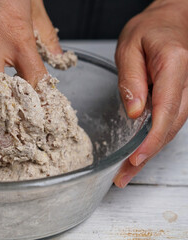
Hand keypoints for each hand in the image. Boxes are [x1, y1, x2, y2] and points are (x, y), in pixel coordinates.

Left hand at [114, 0, 187, 187]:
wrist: (172, 20)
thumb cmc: (151, 28)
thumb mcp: (130, 46)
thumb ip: (131, 79)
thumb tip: (134, 112)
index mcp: (175, 65)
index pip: (166, 110)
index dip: (152, 139)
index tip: (135, 158)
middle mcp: (186, 83)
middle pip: (170, 127)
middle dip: (147, 155)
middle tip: (124, 176)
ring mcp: (186, 92)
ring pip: (171, 129)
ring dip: (149, 153)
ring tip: (127, 172)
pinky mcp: (179, 97)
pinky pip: (169, 122)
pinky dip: (154, 140)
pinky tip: (139, 153)